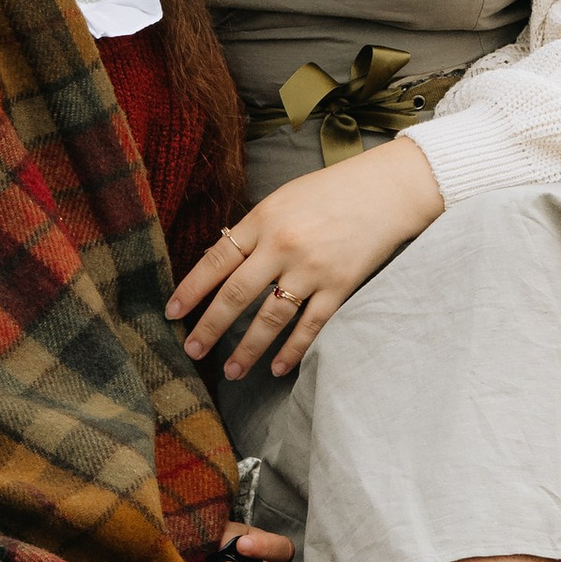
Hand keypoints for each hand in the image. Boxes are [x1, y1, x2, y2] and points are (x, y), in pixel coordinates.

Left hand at [166, 139, 442, 380]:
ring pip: (270, 319)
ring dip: (247, 349)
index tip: (173, 313)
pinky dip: (292, 351)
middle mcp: (283, 245)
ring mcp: (312, 269)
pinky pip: (310, 327)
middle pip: (236, 294)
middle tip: (192, 352)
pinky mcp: (339, 286)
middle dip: (210, 327)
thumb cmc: (332, 191)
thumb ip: (255, 230)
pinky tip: (277, 368)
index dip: (191, 289)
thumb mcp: (283, 199)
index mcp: (263, 219)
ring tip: (232, 371)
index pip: (216, 260)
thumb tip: (224, 264)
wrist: (388, 190)